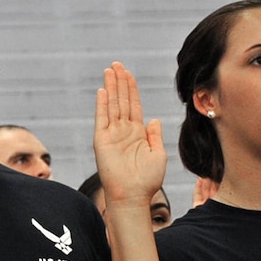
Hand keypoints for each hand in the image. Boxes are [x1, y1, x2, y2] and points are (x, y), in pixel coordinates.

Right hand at [93, 62, 167, 212]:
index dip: (131, 89)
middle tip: (117, 65)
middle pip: (121, 100)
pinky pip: (101, 118)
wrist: (133, 196)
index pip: (134, 105)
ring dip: (110, 88)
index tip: (129, 74)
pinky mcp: (102, 140)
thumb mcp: (158, 154)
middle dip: (120, 82)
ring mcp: (112, 134)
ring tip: (109, 71)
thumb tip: (154, 119)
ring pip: (111, 105)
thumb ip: (155, 136)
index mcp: (138, 133)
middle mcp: (123, 130)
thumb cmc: (147, 180)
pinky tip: (102, 91)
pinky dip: (101, 104)